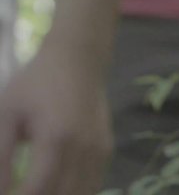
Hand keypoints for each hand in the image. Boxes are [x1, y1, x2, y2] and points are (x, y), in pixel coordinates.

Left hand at [0, 43, 111, 194]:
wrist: (78, 60)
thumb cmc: (36, 83)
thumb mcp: (7, 113)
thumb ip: (1, 154)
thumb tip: (0, 189)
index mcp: (57, 138)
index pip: (37, 189)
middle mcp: (84, 148)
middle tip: (20, 190)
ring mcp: (99, 150)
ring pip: (81, 194)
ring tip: (36, 189)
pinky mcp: (106, 149)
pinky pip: (92, 184)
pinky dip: (74, 192)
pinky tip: (56, 187)